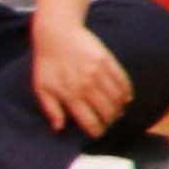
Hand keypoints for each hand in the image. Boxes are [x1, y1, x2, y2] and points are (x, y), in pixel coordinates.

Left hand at [33, 16, 131, 138]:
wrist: (57, 35)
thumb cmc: (47, 64)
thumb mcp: (41, 88)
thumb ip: (51, 109)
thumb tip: (59, 128)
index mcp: (70, 95)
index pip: (89, 120)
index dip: (96, 131)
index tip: (98, 134)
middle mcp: (87, 86)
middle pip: (107, 111)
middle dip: (110, 121)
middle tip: (109, 124)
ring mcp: (99, 73)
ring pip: (117, 98)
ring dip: (119, 109)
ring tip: (117, 112)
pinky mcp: (108, 61)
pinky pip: (122, 81)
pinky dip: (127, 92)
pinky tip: (126, 98)